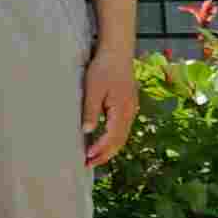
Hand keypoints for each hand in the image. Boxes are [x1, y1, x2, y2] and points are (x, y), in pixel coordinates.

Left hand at [82, 40, 139, 168]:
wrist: (117, 52)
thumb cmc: (103, 68)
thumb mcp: (93, 89)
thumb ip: (91, 110)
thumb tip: (87, 131)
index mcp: (122, 110)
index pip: (112, 137)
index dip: (100, 150)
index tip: (87, 158)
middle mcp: (130, 113)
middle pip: (119, 141)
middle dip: (104, 154)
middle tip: (88, 164)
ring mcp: (130, 110)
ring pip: (122, 136)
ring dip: (109, 149)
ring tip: (94, 157)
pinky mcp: (127, 106)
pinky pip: (122, 128)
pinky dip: (113, 139)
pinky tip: (103, 141)